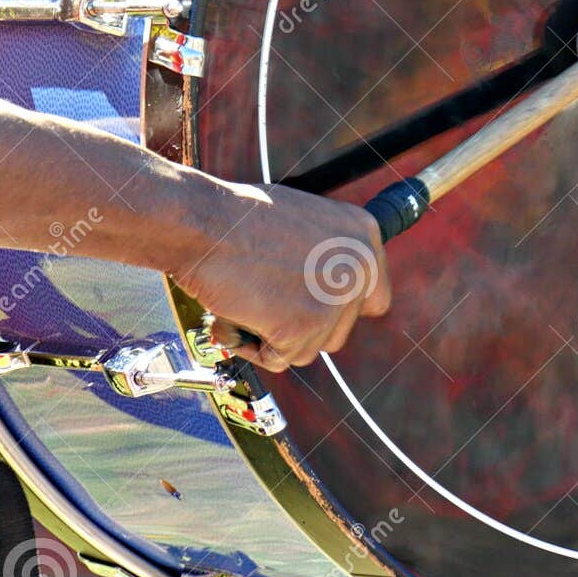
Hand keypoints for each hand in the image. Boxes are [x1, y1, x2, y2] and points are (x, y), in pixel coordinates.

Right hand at [174, 183, 390, 372]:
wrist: (203, 222)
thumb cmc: (237, 217)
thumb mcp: (302, 221)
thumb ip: (325, 255)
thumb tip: (327, 288)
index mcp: (363, 235)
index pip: (374, 298)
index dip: (339, 309)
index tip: (311, 308)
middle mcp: (359, 267)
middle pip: (339, 330)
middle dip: (300, 326)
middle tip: (264, 301)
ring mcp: (334, 300)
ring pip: (308, 349)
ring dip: (273, 335)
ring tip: (245, 298)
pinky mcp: (304, 328)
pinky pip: (279, 358)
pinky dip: (250, 345)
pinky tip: (233, 312)